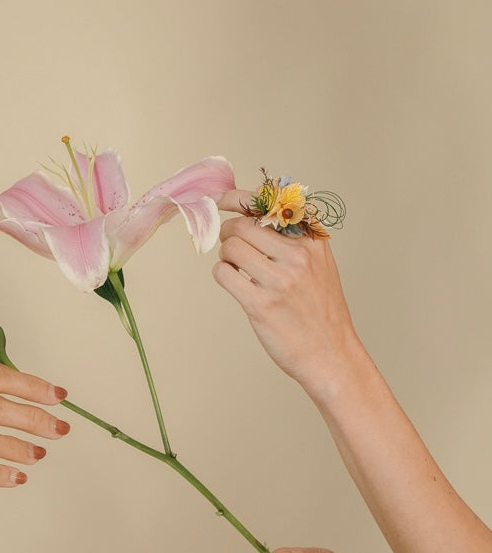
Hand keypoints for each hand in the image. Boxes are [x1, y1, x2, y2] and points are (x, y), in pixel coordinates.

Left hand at [212, 190, 362, 394]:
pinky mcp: (261, 304)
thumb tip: (252, 216)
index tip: (221, 201)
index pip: (270, 205)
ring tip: (236, 267)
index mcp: (313, 242)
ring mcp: (279, 280)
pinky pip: (223, 273)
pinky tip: (234, 282)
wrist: (331, 354)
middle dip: (228, 232)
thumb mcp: (320, 266)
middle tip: (230, 245)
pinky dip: (222, 274)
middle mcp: (298, 257)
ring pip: (230, 247)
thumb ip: (294, 239)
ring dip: (225, 255)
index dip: (239, 198)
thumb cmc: (321, 311)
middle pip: (243, 225)